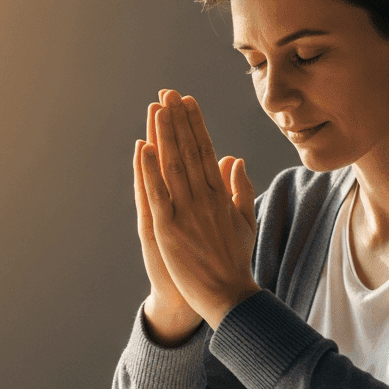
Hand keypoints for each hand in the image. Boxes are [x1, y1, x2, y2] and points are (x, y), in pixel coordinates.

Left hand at [138, 90, 258, 329]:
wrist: (229, 295)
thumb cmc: (236, 260)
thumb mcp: (244, 220)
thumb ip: (239, 188)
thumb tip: (235, 159)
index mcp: (220, 195)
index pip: (206, 150)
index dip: (196, 124)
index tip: (187, 101)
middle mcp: (204, 198)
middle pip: (189, 151)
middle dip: (179, 120)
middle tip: (169, 92)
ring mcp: (186, 212)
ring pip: (173, 166)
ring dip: (165, 135)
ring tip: (158, 108)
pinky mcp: (169, 228)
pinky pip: (157, 194)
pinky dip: (150, 170)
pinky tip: (143, 148)